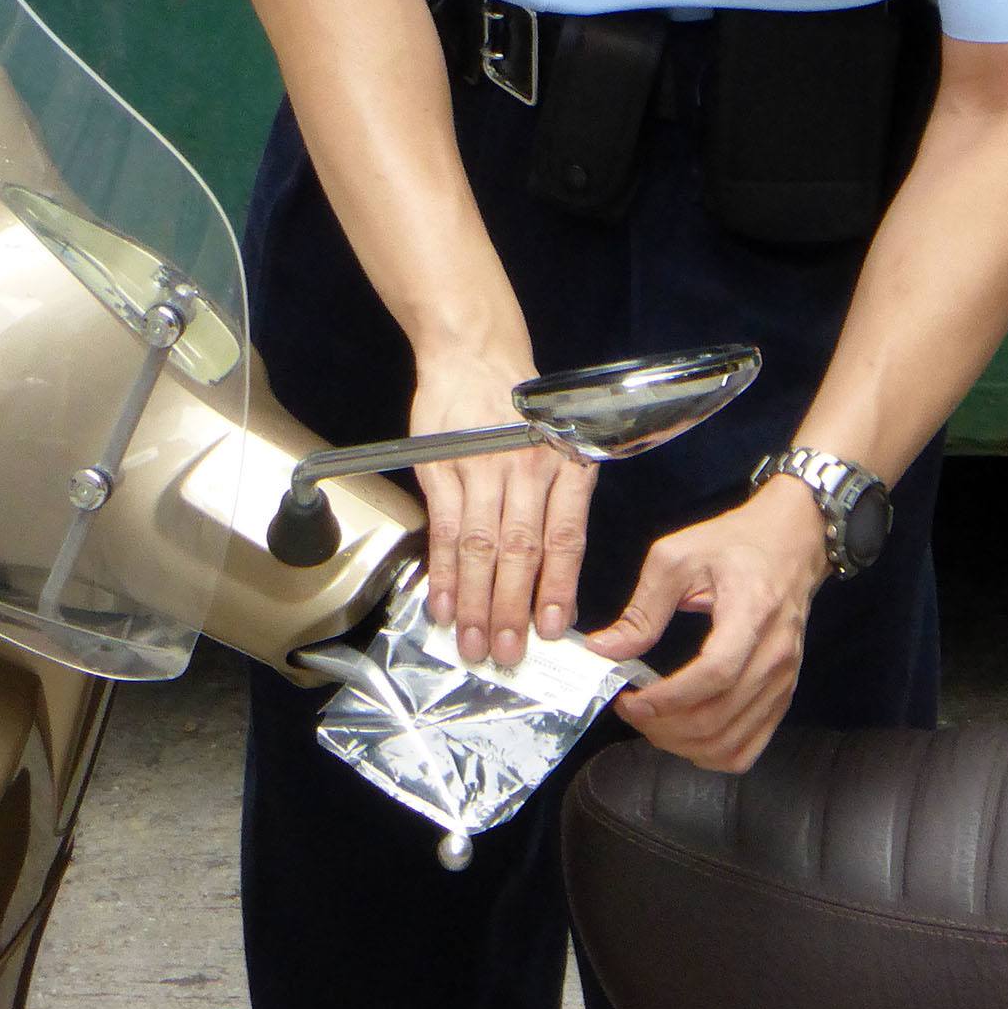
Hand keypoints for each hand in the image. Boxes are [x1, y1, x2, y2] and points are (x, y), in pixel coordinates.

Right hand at [411, 353, 596, 669]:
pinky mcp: (442, 467)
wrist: (475, 353)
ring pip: (481, 547)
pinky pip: (444, 529)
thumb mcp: (558, 446)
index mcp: (563, 467)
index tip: (551, 630)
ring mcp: (481, 468)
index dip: (557, 588)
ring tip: (474, 643)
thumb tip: (552, 580)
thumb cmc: (519, 410)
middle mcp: (525, 470)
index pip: (565, 539)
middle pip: (521, 552)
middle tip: (507, 654)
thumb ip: (556, 505)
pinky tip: (442, 604)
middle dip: (513, 609)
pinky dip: (442, 572)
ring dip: (476, 601)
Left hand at [584, 475, 829, 771]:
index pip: (715, 673)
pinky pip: (748, 748)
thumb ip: (642, 609)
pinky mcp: (783, 696)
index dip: (669, 698)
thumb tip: (604, 650)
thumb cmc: (734, 544)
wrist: (789, 543)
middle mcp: (775, 655)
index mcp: (752, 612)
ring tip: (652, 721)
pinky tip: (685, 734)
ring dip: (682, 745)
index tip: (631, 699)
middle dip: (664, 726)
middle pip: (720, 718)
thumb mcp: (678, 557)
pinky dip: (712, 754)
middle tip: (631, 710)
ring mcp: (784, 681)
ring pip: (731, 743)